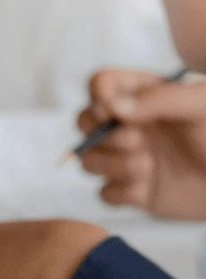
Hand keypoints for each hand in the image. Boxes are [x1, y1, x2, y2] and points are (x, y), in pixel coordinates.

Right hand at [78, 69, 205, 219]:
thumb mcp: (201, 106)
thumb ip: (157, 101)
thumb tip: (111, 106)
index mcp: (147, 97)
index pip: (102, 85)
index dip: (99, 97)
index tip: (114, 110)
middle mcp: (132, 126)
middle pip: (84, 123)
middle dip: (103, 135)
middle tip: (137, 141)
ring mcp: (130, 159)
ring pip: (89, 160)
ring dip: (112, 165)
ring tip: (147, 166)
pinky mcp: (133, 192)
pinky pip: (104, 193)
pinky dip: (120, 192)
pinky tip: (146, 187)